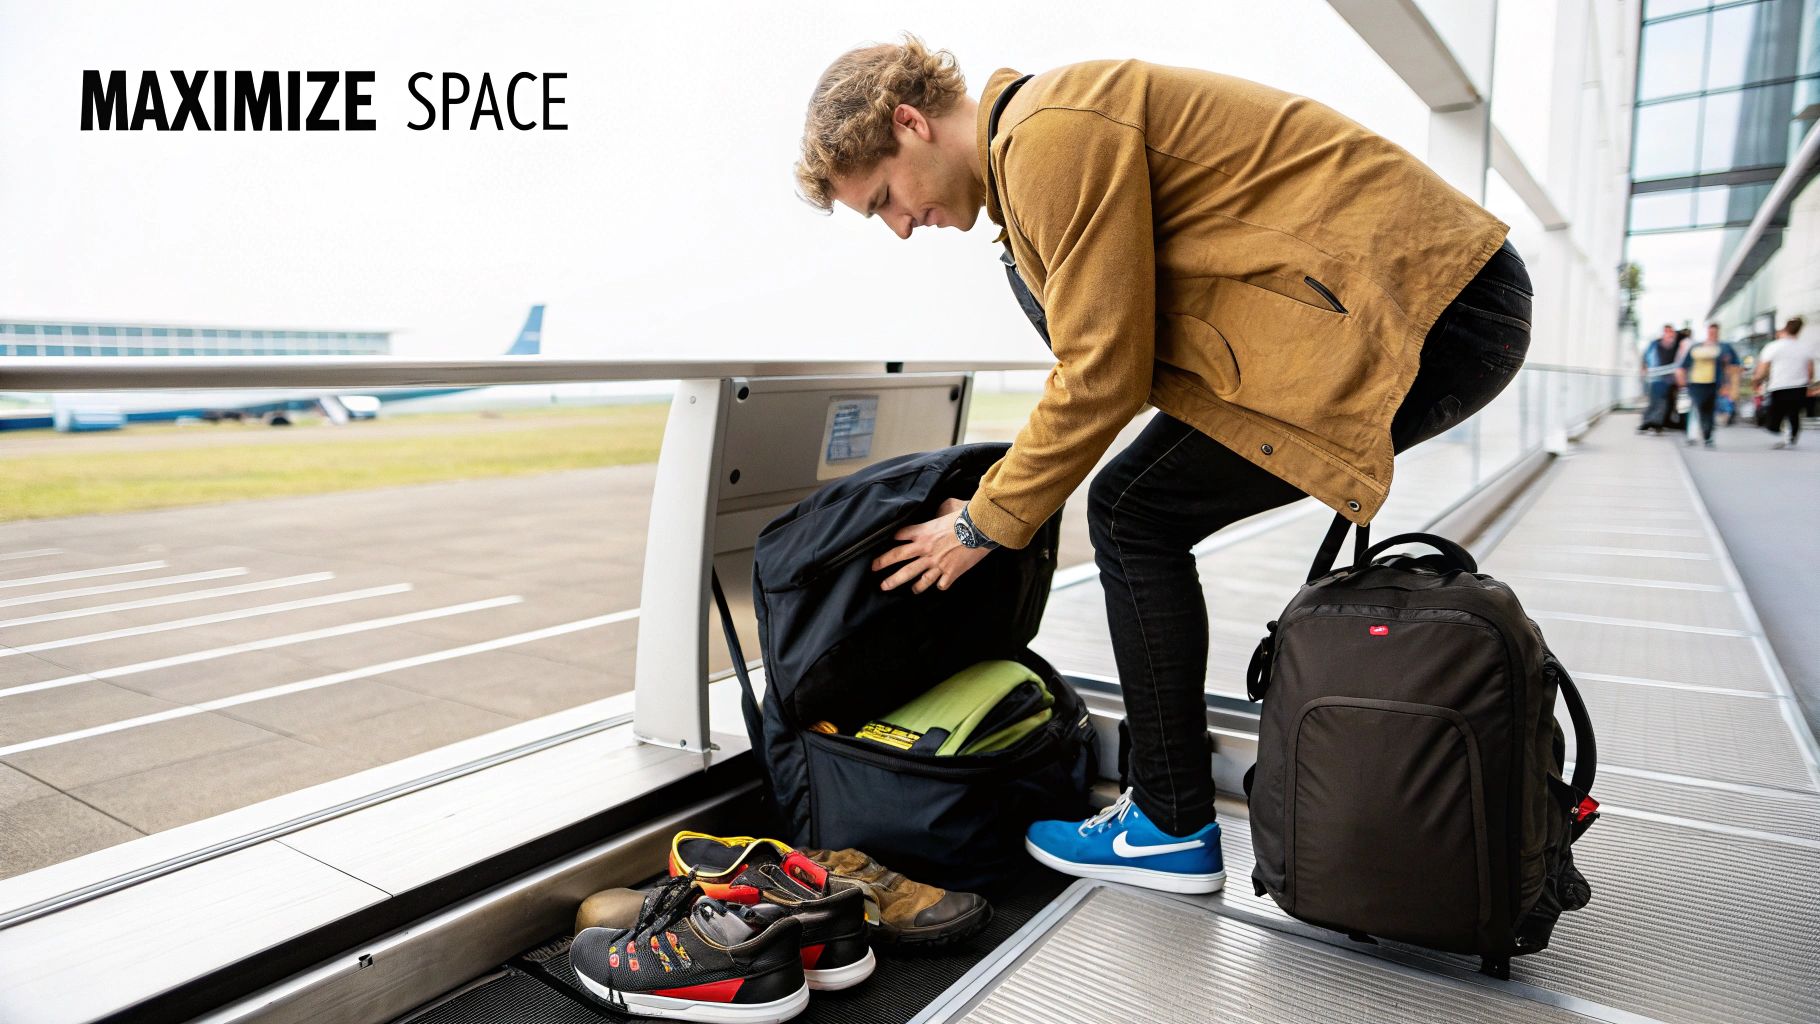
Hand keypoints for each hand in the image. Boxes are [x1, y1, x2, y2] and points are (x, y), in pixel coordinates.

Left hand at [872, 497, 991, 593]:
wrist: (980, 528)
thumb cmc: (965, 515)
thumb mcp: (949, 505)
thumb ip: (939, 509)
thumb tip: (938, 510)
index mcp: (923, 532)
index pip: (900, 536)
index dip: (892, 540)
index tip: (888, 544)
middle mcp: (925, 550)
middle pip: (898, 559)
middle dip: (884, 566)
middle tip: (876, 574)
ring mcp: (936, 564)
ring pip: (918, 579)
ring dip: (911, 586)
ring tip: (909, 590)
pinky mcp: (950, 573)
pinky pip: (941, 584)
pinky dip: (940, 585)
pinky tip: (939, 586)